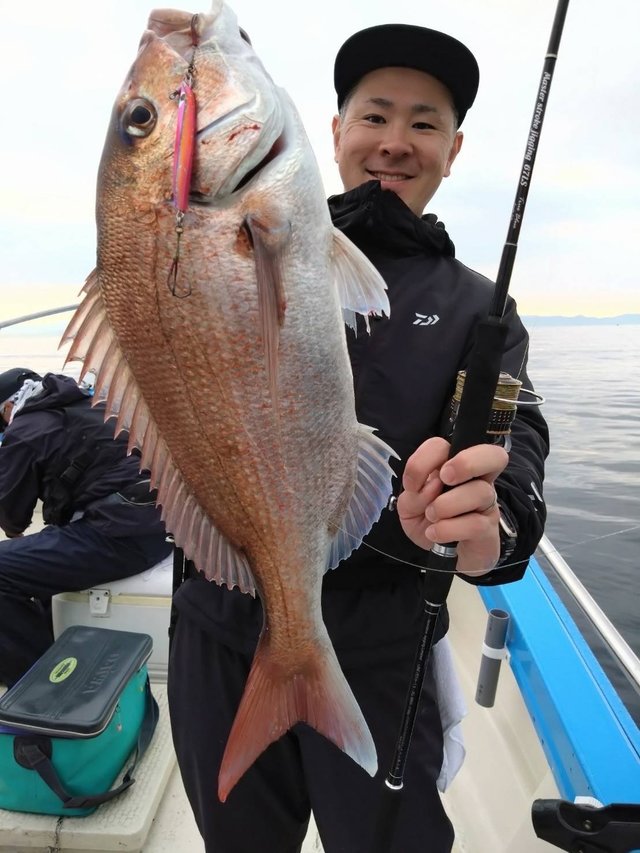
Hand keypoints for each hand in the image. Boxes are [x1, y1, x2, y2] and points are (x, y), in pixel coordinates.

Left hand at [397, 436, 508, 576]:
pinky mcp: (489, 529)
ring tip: (432, 516)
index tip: (412, 484)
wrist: (447, 556)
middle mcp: (477, 479)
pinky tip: (435, 533)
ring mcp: (486, 503)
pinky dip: (449, 529)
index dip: (424, 459)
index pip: (444, 445)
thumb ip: (413, 494)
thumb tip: (431, 486)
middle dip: (466, 462)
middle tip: (446, 478)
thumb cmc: (430, 522)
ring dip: (447, 505)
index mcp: (453, 467)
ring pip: (479, 492)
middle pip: (492, 454)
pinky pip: (475, 523)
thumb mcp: (410, 508)